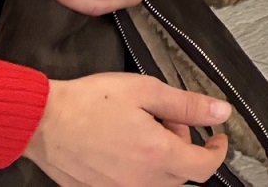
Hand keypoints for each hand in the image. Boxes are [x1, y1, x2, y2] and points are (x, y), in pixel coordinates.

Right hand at [23, 73, 229, 186]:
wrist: (45, 122)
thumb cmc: (94, 101)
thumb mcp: (146, 91)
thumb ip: (187, 105)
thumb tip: (222, 112)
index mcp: (157, 155)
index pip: (203, 168)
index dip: (218, 153)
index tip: (218, 138)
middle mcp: (141, 182)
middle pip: (181, 174)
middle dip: (184, 146)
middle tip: (165, 117)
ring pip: (158, 181)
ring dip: (162, 157)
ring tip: (142, 126)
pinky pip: (133, 184)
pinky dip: (140, 166)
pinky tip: (124, 142)